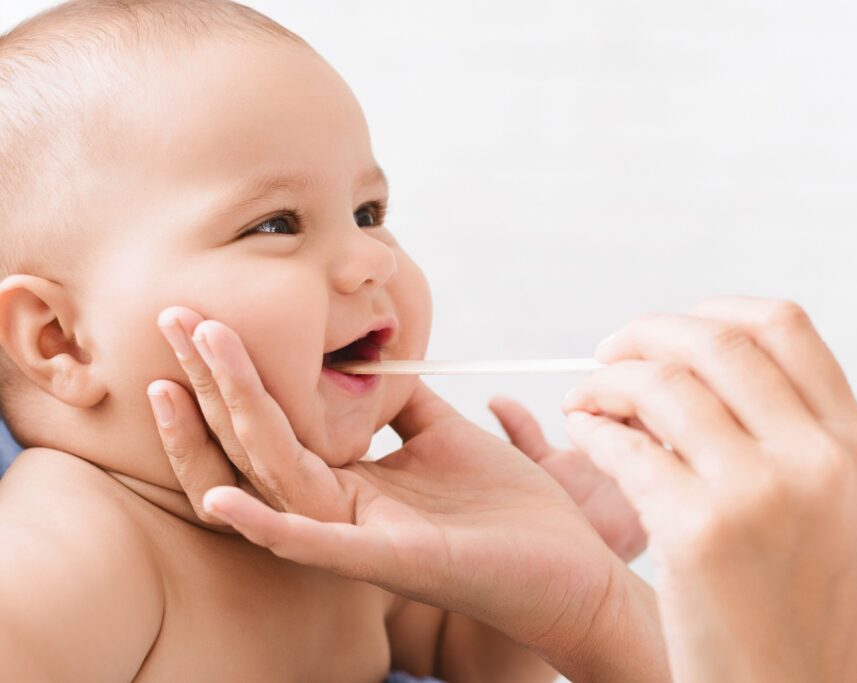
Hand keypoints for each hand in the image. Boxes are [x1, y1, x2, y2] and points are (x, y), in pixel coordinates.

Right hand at [148, 307, 669, 682]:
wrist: (567, 567)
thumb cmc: (508, 509)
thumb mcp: (446, 437)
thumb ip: (401, 405)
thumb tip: (371, 357)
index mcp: (355, 483)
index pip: (279, 424)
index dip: (239, 374)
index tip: (205, 317)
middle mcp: (344, 511)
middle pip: (260, 442)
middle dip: (214, 381)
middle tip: (173, 318)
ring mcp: (362, 538)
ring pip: (276, 478)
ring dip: (230, 426)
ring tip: (180, 376)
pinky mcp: (391, 560)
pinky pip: (317, 545)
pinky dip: (267, 526)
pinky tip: (221, 499)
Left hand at [561, 297, 856, 682]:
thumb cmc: (802, 608)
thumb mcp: (833, 507)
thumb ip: (791, 431)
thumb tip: (702, 363)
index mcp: (853, 443)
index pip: (782, 325)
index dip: (710, 312)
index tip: (668, 333)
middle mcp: (816, 456)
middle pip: (714, 341)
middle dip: (644, 335)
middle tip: (607, 354)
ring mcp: (758, 492)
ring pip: (661, 384)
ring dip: (606, 380)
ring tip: (586, 399)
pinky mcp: (699, 533)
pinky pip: (626, 446)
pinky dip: (592, 426)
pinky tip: (583, 431)